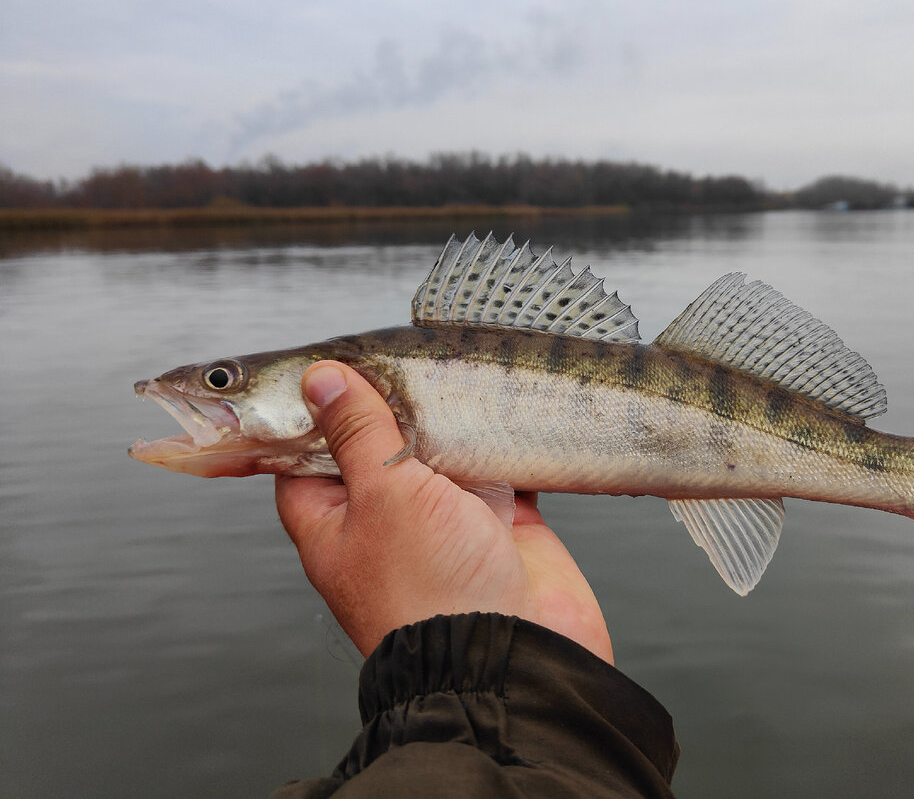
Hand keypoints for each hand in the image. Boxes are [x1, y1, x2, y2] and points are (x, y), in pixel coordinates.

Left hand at [274, 361, 612, 662]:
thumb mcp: (382, 494)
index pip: (304, 457)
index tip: (326, 363)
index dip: (310, 411)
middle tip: (398, 351)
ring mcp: (446, 524)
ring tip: (448, 364)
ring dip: (448, 417)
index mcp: (335, 524)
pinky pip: (499, 467)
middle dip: (391, 404)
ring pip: (440, 454)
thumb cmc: (429, 588)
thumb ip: (359, 431)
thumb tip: (322, 378)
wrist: (515, 656)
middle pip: (377, 449)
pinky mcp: (502, 524)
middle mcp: (387, 523)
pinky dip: (502, 439)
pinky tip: (502, 402)